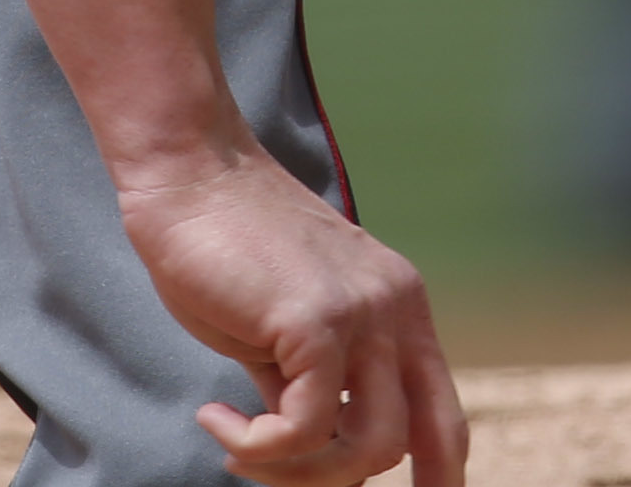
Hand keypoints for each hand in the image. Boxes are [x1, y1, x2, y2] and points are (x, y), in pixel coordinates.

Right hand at [116, 140, 467, 486]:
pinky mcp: (318, 320)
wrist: (188, 174)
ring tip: (239, 448)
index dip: (438, 478)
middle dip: (342, 482)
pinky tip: (217, 420)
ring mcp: (364, 312)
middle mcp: (397, 309)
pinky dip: (256, 446)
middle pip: (412, 443)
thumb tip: (313, 456)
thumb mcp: (286, 332)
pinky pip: (304, 430)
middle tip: (269, 470)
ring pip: (367, 449)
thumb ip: (314, 388)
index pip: (443, 420)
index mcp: (400, 309)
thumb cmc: (223, 248)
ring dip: (294, 472)